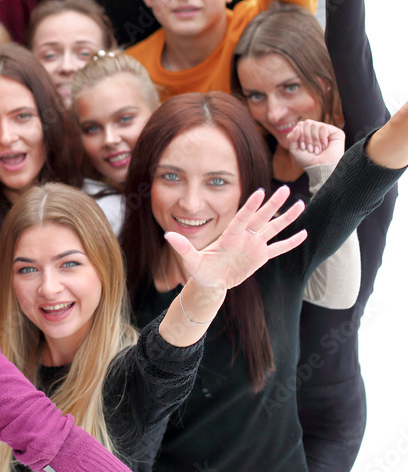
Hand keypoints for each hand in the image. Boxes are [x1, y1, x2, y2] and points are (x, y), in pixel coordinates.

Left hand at [165, 186, 306, 295]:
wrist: (210, 283)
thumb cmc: (200, 270)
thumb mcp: (191, 261)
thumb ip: (182, 247)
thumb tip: (169, 235)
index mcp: (230, 237)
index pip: (242, 218)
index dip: (251, 206)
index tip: (260, 191)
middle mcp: (244, 237)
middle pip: (261, 218)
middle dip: (273, 204)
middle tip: (285, 188)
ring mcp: (254, 246)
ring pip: (273, 228)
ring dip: (286, 217)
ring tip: (300, 204)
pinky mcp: (260, 257)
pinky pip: (279, 248)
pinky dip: (290, 242)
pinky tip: (303, 233)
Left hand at [288, 119, 344, 168]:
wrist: (320, 167)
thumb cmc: (308, 160)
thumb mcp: (294, 149)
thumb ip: (291, 137)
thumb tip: (298, 126)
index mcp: (308, 132)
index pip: (300, 125)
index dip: (300, 136)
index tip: (303, 148)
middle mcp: (317, 130)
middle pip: (307, 123)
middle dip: (307, 138)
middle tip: (311, 149)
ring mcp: (327, 130)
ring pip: (315, 125)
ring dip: (314, 140)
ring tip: (318, 149)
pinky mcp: (336, 132)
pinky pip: (323, 127)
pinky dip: (322, 138)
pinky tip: (325, 146)